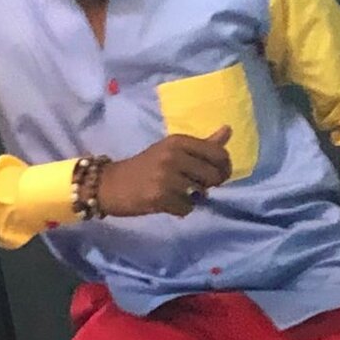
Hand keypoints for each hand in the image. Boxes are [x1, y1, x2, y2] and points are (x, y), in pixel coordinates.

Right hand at [97, 126, 232, 217]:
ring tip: (177, 194)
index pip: (218, 154)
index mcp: (178, 141)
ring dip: (193, 198)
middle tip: (194, 187)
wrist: (110, 185)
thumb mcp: (173, 150)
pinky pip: (187, 208)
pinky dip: (181, 210)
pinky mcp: (159, 196)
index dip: (224, 168)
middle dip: (209, 186)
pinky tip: (168, 203)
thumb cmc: (146, 166)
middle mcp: (173, 156)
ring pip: (201, 193)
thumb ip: (203, 144)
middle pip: (213, 176)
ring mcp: (166, 176)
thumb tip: (229, 130)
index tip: (216, 176)